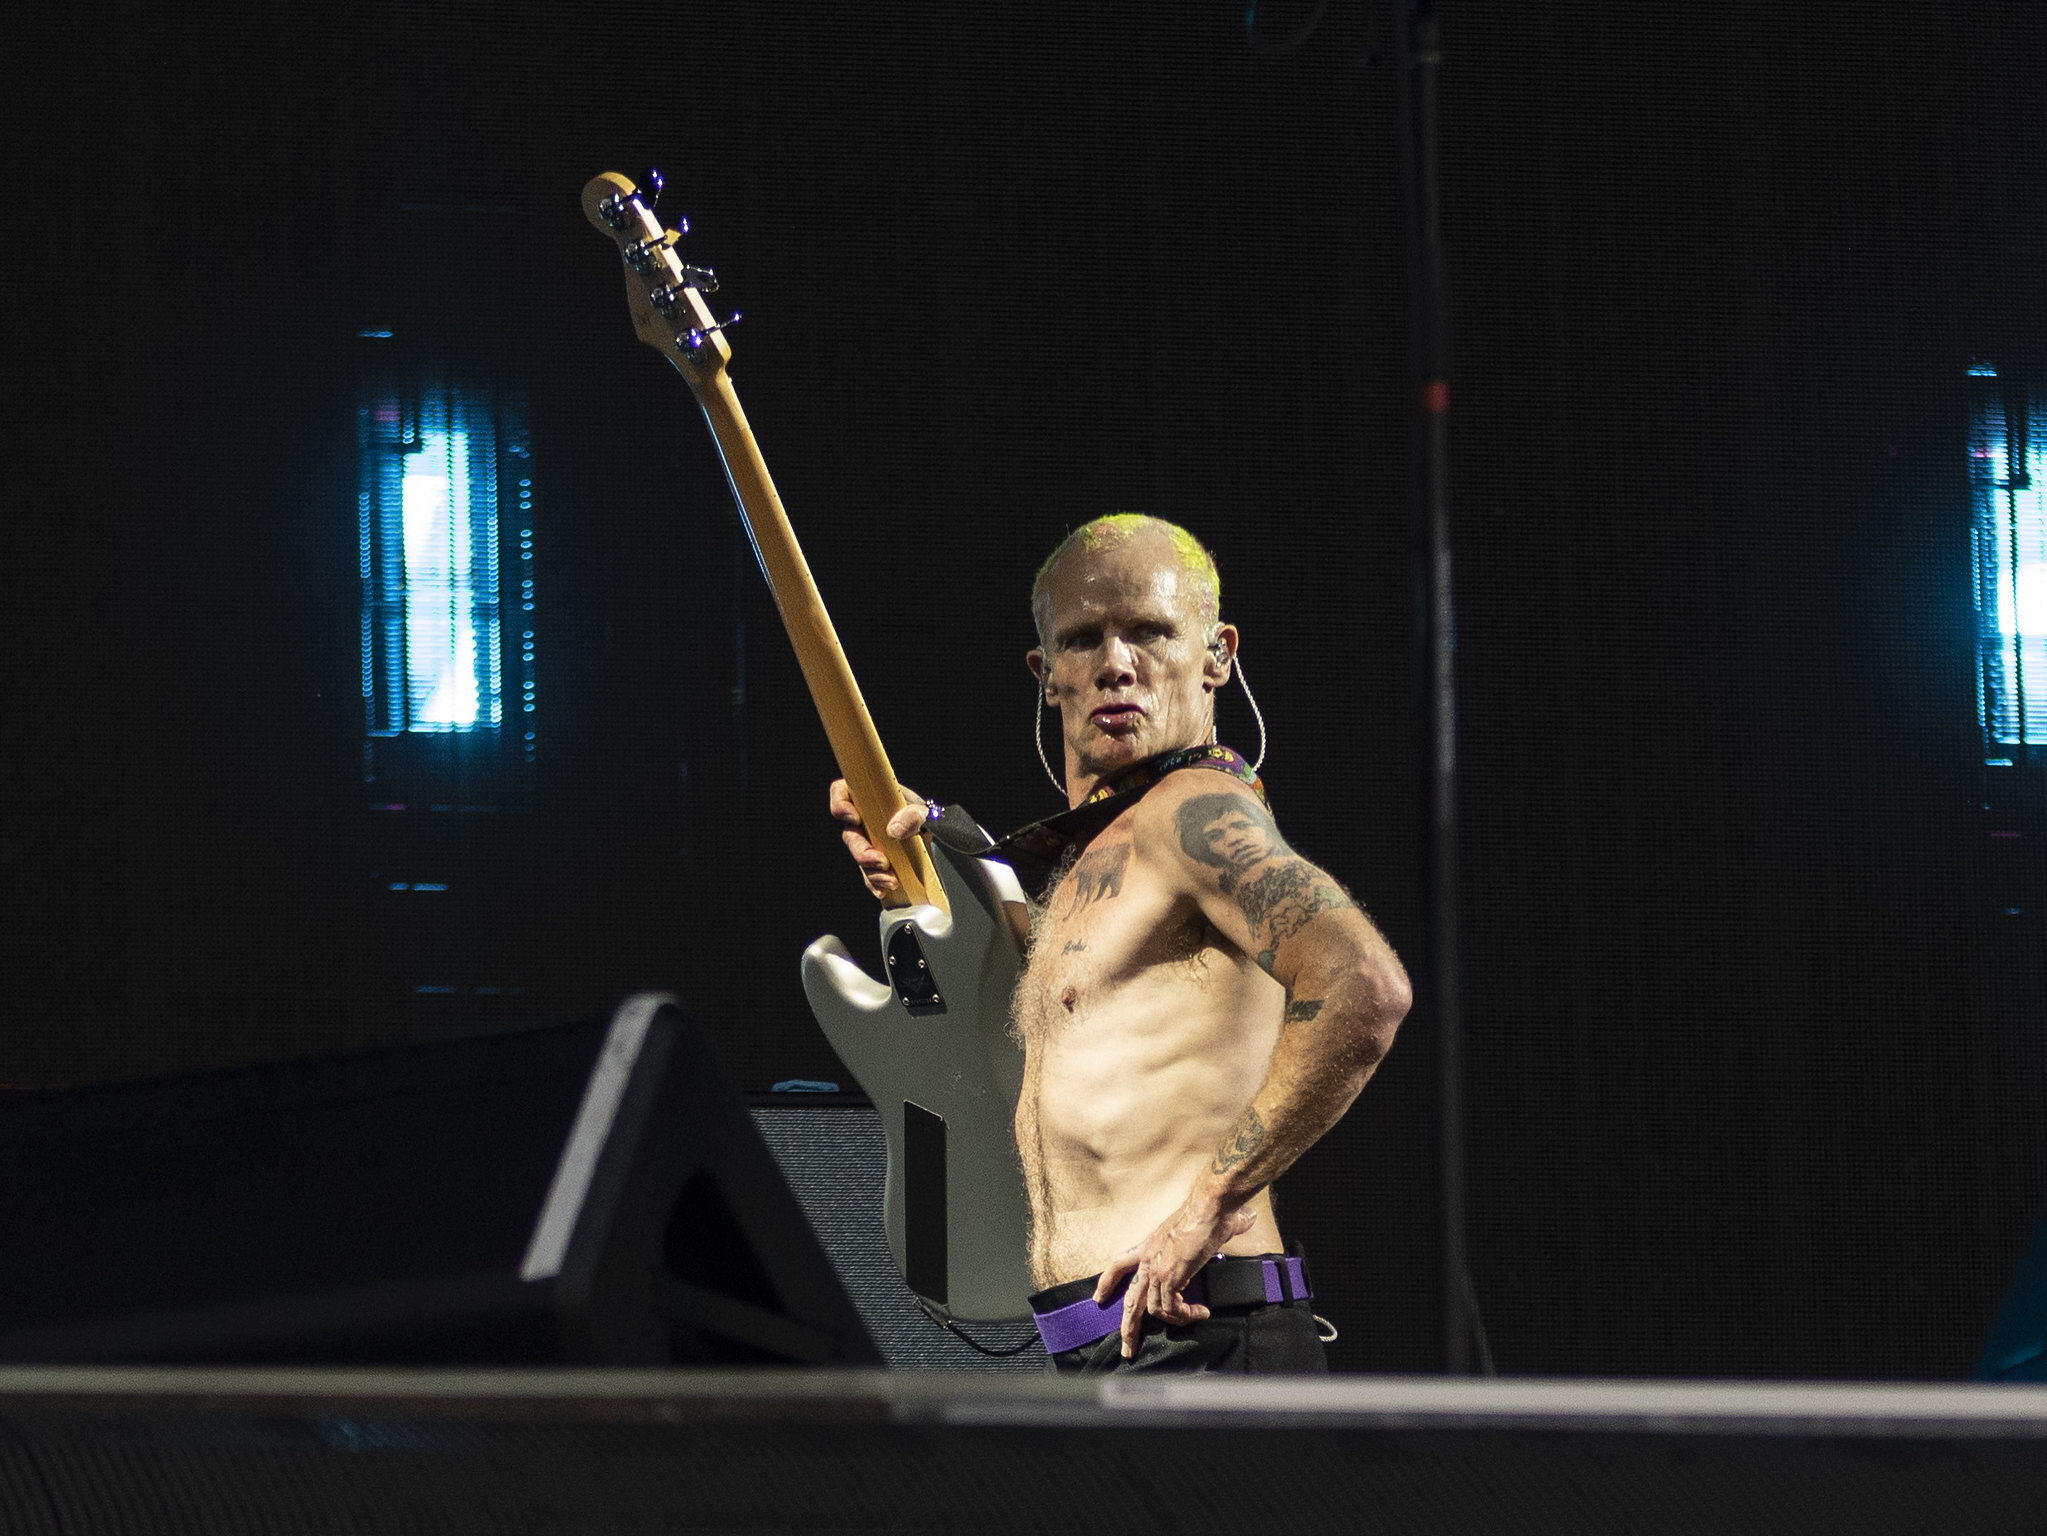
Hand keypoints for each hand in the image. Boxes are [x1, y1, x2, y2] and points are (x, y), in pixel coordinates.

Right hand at [829, 779, 926, 898]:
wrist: (940, 838)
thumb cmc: (927, 817)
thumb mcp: (925, 812)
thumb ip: (913, 815)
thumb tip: (894, 830)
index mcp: (871, 798)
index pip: (841, 792)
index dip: (840, 804)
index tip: (855, 818)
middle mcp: (865, 820)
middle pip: (850, 834)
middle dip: (862, 852)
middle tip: (882, 861)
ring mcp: (869, 841)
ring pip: (858, 858)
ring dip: (872, 872)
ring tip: (891, 880)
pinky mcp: (876, 861)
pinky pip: (868, 875)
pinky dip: (875, 884)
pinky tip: (883, 890)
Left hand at [1093, 1195, 1256, 1359]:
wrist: (1209, 1207)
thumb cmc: (1208, 1211)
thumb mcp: (1197, 1226)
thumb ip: (1208, 1233)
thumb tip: (1240, 1222)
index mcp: (1148, 1244)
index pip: (1119, 1264)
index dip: (1108, 1282)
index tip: (1099, 1298)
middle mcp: (1147, 1258)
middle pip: (1129, 1298)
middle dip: (1128, 1327)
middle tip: (1128, 1348)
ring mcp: (1156, 1268)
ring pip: (1151, 1309)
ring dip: (1171, 1322)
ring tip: (1190, 1321)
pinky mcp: (1170, 1277)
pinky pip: (1171, 1308)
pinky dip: (1185, 1315)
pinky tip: (1200, 1313)